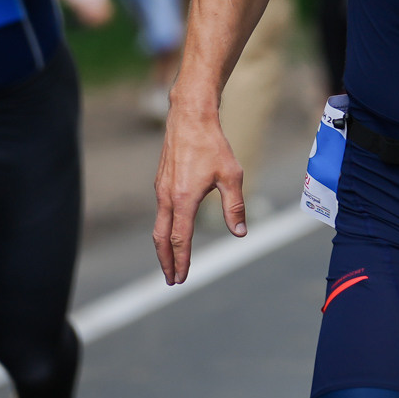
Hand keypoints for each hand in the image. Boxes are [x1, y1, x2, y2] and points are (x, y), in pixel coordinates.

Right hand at [152, 99, 244, 284]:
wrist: (189, 117)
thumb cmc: (212, 145)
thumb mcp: (231, 176)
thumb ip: (234, 206)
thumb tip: (240, 233)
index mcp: (184, 199)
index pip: (181, 239)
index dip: (182, 261)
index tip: (181, 278)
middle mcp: (167, 196)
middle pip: (162, 238)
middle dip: (166, 261)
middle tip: (170, 280)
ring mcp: (161, 189)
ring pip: (159, 225)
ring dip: (164, 246)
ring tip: (170, 261)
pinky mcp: (161, 182)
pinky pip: (160, 212)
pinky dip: (164, 229)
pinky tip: (172, 232)